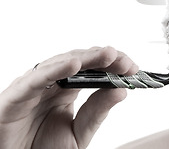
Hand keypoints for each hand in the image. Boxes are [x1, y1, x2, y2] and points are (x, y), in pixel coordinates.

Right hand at [0, 46, 138, 148]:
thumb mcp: (79, 132)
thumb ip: (97, 112)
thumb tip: (121, 90)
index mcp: (68, 89)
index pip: (94, 68)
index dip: (113, 64)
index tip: (133, 67)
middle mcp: (52, 83)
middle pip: (81, 61)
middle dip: (105, 58)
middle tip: (125, 60)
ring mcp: (34, 87)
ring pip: (61, 63)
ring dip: (87, 57)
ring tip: (108, 56)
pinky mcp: (16, 95)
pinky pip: (36, 79)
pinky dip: (55, 69)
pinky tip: (75, 64)